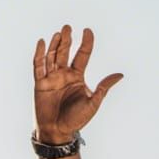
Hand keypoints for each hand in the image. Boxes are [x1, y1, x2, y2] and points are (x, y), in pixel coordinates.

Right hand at [32, 26, 121, 140]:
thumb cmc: (77, 120)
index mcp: (77, 77)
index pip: (82, 55)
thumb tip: (120, 75)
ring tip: (59, 33)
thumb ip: (104, 87)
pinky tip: (43, 43)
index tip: (88, 31)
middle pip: (65, 52)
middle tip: (69, 27)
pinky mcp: (40, 83)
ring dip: (55, 44)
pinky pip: (38, 66)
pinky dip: (40, 54)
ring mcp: (51, 77)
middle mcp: (64, 74)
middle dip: (67, 39)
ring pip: (52, 56)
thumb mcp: (93, 102)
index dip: (86, 43)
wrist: (58, 131)